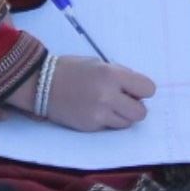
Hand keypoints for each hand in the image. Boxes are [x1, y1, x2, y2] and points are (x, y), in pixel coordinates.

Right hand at [5, 55, 155, 130]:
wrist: (41, 83)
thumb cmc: (71, 69)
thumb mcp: (98, 64)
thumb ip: (120, 75)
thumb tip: (137, 89)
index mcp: (112, 74)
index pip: (148, 89)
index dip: (142, 90)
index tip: (133, 89)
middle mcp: (109, 95)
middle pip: (141, 112)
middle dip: (134, 106)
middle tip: (122, 100)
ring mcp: (100, 113)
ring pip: (128, 122)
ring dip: (122, 115)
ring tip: (107, 106)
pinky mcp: (91, 126)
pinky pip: (111, 127)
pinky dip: (108, 120)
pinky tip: (94, 110)